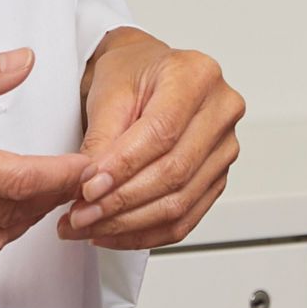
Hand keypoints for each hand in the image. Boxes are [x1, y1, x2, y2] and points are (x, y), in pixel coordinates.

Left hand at [65, 29, 243, 248]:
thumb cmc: (131, 73)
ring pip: (180, 202)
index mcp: (197, 75)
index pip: (162, 133)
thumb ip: (102, 139)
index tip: (88, 188)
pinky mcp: (217, 177)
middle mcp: (221, 110)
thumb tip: (91, 187)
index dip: (124, 167)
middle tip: (82, 215)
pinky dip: (147, 234)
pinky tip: (116, 234)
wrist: (146, 76)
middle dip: (122, 202)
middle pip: (174, 172)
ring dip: (130, 224)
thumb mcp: (108, 93)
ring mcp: (224, 147)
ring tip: (91, 227)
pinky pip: (186, 218)